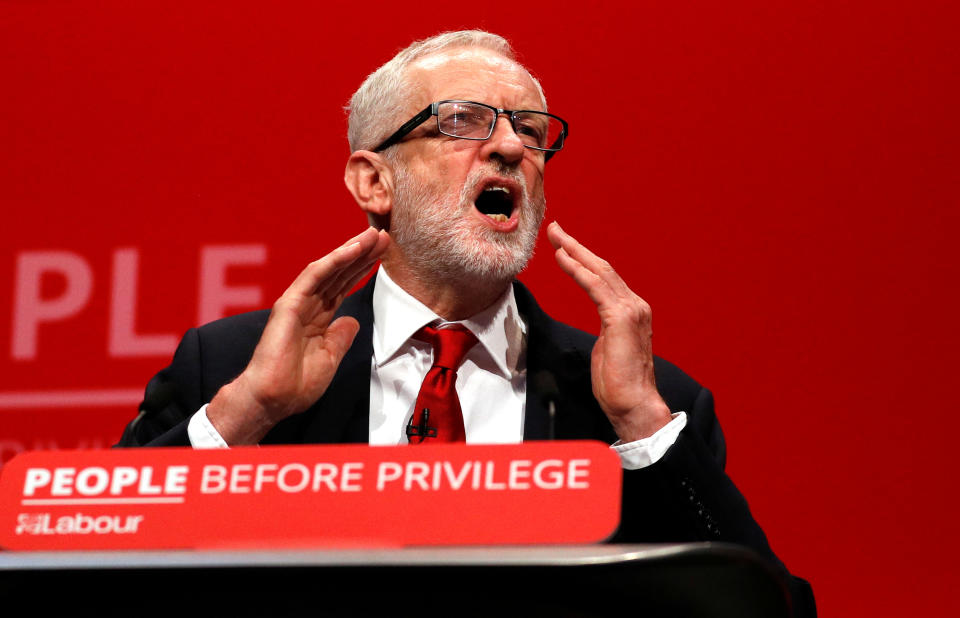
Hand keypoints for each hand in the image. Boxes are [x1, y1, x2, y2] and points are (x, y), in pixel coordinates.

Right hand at [207, 227, 389, 444]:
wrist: (273, 398)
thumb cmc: (296, 384)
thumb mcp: (330, 358)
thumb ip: (341, 337)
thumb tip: (352, 321)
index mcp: (318, 319)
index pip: (343, 287)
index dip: (362, 270)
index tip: (382, 254)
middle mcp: (308, 306)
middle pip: (339, 274)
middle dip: (361, 254)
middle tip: (383, 236)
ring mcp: (298, 302)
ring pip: (329, 269)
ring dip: (351, 251)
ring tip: (373, 236)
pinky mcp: (289, 303)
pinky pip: (315, 276)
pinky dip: (335, 261)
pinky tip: (353, 249)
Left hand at [547, 222, 671, 441]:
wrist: (635, 405)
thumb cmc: (619, 385)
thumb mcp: (608, 349)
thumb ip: (606, 331)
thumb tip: (600, 325)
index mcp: (631, 312)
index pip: (605, 278)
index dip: (584, 259)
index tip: (565, 246)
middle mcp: (635, 305)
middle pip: (602, 267)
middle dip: (576, 246)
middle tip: (556, 229)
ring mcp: (631, 310)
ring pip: (598, 271)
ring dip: (574, 251)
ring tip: (555, 236)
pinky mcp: (620, 318)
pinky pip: (594, 286)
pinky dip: (577, 270)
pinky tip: (562, 258)